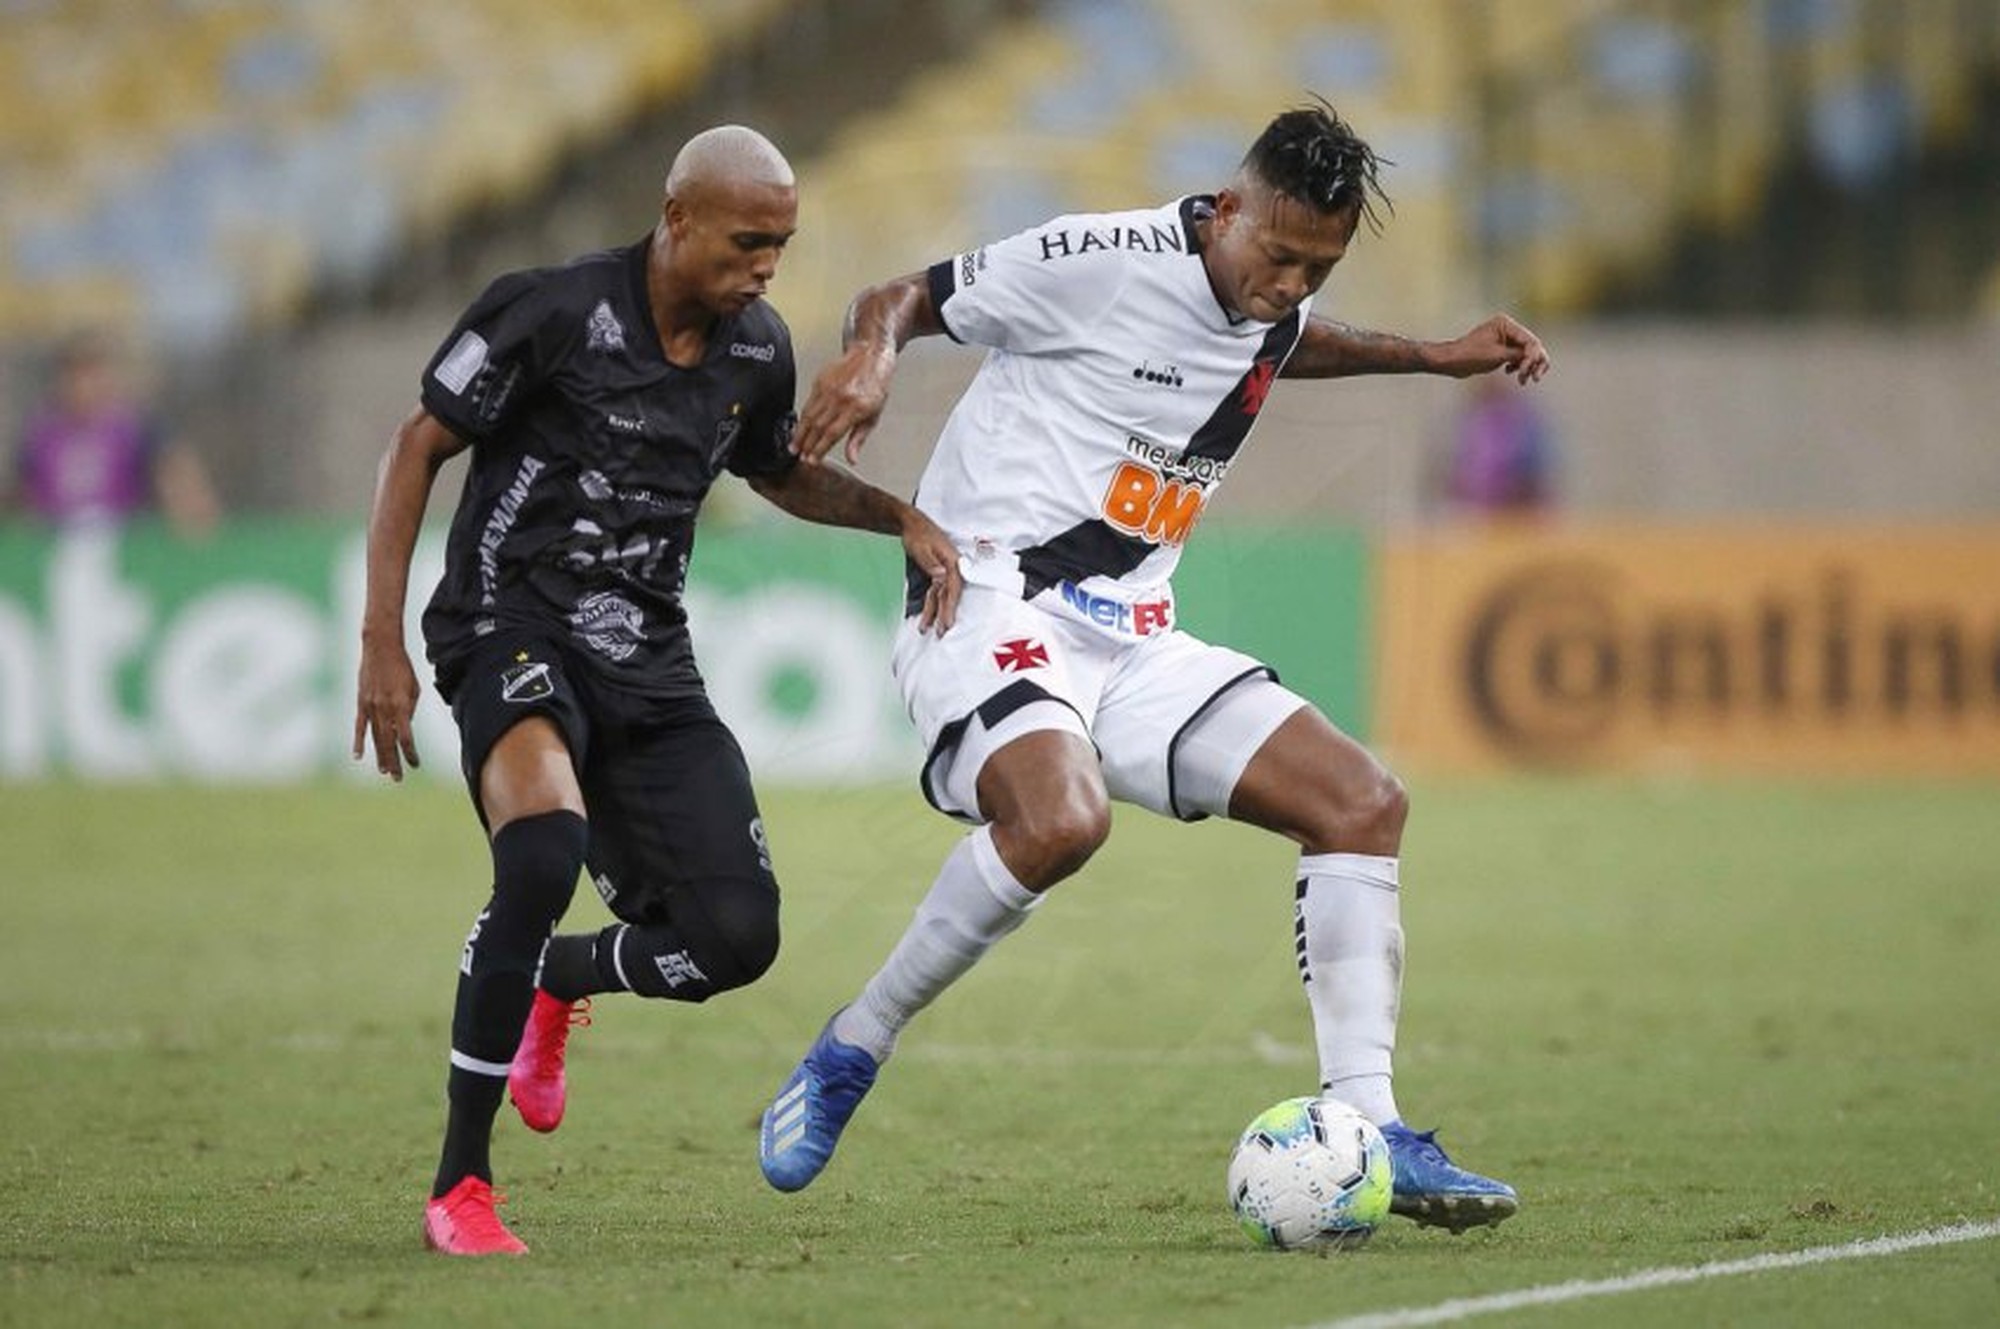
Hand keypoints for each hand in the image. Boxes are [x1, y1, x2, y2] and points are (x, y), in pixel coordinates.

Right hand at [353, 635, 422, 780]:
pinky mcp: (360, 703)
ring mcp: (370, 707)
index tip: (415, 764)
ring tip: (384, 772)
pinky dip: (358, 742)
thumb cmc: (402, 668)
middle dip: (394, 762)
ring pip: (374, 738)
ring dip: (379, 756)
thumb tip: (404, 729)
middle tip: (398, 778)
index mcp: (401, 705)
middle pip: (389, 742)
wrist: (380, 648)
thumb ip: (410, 710)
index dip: (410, 753)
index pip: (406, 737)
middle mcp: (384, 709)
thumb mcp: (414, 688)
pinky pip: (359, 727)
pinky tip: (358, 756)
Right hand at [792, 343, 895, 465]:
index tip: (812, 460)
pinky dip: (802, 418)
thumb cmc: (875, 387)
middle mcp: (841, 398)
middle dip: (807, 444)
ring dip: (800, 433)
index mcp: (856, 408)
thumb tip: (852, 458)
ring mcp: (829, 389)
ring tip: (794, 446)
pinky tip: (799, 428)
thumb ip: (859, 438)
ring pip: (809, 416)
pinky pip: (808, 403)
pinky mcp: (820, 382)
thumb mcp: (874, 416)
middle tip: (801, 456)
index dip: (820, 449)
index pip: (832, 433)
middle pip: (818, 426)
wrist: (870, 357)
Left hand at [899, 507, 962, 634]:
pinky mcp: (938, 573)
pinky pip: (936, 592)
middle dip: (945, 614)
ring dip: (936, 613)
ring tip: (928, 630)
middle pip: (950, 595)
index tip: (947, 621)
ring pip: (941, 596)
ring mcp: (945, 571)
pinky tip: (927, 617)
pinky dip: (932, 605)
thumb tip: (941, 576)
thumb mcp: (922, 548)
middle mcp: (952, 568)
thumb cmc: (917, 534)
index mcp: (952, 561)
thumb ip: (931, 563)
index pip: (953, 587)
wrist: (912, 524)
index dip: (950, 605)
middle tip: (941, 632)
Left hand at [1441, 314, 1550, 384]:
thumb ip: (1520, 355)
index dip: (1533, 358)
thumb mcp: (1498, 356)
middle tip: (1535, 379)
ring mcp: (1505, 337)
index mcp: (1506, 324)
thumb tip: (1538, 356)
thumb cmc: (1470, 356)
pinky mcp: (1501, 347)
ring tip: (1522, 380)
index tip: (1526, 373)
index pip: (1530, 341)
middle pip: (1532, 346)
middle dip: (1534, 363)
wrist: (1451, 361)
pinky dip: (1517, 366)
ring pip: (1526, 353)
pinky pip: (1517, 356)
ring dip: (1526, 367)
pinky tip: (1508, 372)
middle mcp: (1507, 328)